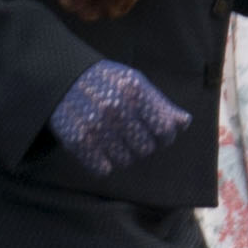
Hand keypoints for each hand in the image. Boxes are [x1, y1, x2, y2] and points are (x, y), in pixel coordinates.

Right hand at [45, 58, 189, 177]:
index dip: (164, 137)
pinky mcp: (78, 140)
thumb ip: (160, 104)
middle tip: (131, 136)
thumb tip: (184, 123)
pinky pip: (102, 169)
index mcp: (134, 91)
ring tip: (115, 142)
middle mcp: (116, 108)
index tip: (157, 135)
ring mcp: (96, 125)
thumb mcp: (135, 83)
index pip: (164, 130)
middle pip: (146, 149)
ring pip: (125, 161)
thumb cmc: (106, 82)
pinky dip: (103, 165)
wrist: (63, 78)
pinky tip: (100, 151)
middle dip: (142, 145)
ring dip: (124, 156)